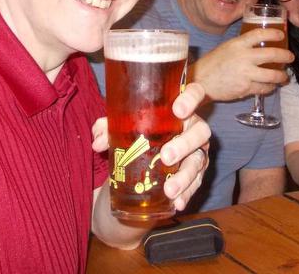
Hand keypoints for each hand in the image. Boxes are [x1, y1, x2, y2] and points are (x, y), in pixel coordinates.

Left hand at [90, 83, 211, 212]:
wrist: (151, 150)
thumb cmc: (142, 129)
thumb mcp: (127, 123)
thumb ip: (110, 126)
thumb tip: (97, 140)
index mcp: (181, 107)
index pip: (195, 94)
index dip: (191, 99)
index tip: (178, 109)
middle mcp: (194, 127)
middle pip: (200, 131)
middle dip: (185, 144)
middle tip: (166, 156)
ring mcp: (198, 150)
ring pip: (198, 161)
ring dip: (185, 176)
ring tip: (169, 190)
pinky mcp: (197, 172)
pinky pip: (196, 183)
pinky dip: (187, 193)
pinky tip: (177, 203)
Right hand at [191, 27, 292, 100]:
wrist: (200, 81)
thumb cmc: (212, 63)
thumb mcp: (226, 47)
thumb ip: (242, 46)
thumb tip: (259, 46)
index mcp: (237, 44)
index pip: (260, 34)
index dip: (273, 34)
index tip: (281, 36)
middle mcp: (243, 58)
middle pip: (272, 55)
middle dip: (285, 56)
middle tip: (290, 57)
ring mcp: (246, 74)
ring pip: (271, 75)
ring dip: (281, 76)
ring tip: (284, 76)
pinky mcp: (245, 88)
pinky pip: (263, 88)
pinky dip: (270, 87)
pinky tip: (271, 86)